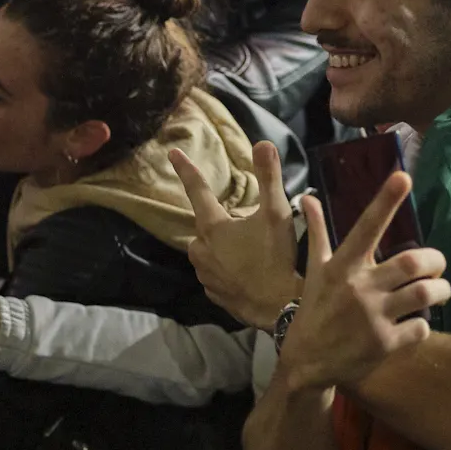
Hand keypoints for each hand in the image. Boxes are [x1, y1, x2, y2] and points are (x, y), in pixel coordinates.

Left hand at [170, 141, 300, 327]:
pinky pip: (215, 274)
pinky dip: (225, 269)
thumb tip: (263, 143)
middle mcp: (201, 250)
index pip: (197, 190)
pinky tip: (244, 272)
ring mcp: (205, 275)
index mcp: (213, 227)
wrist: (278, 306)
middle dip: (220, 222)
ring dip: (221, 247)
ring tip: (249, 251)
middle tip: (247, 227)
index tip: (172, 153)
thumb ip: (269, 177)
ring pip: (207, 251)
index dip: (186, 169)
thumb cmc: (275, 257)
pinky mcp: (213, 294)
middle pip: (205, 226)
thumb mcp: (276, 213)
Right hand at [281, 175, 449, 393]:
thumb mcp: (313, 272)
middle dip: (436, 260)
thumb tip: (308, 199)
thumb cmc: (313, 311)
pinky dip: (423, 324)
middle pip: (414, 261)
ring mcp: (373, 317)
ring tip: (439, 290)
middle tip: (437, 266)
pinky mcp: (385, 344)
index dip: (385, 201)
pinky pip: (421, 327)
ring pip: (425, 293)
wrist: (305, 364)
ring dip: (441, 290)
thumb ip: (317, 234)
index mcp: (342, 266)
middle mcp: (359, 288)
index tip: (404, 176)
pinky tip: (415, 324)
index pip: (366, 227)